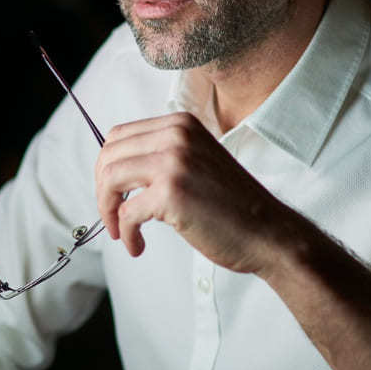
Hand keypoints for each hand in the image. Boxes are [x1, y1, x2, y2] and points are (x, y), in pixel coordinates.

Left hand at [95, 112, 283, 274]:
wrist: (268, 232)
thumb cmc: (232, 206)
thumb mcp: (196, 162)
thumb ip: (162, 155)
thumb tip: (113, 169)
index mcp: (181, 124)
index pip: (119, 136)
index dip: (107, 168)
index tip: (113, 193)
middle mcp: (176, 135)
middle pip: (109, 155)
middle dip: (102, 189)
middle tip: (112, 216)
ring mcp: (173, 162)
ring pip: (110, 180)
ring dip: (108, 210)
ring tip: (120, 231)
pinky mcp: (171, 193)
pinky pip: (126, 213)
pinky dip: (126, 234)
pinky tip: (137, 245)